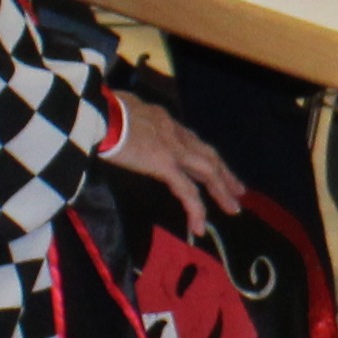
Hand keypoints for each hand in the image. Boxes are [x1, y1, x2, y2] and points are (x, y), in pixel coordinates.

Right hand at [108, 96, 249, 228]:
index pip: (189, 140)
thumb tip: (121, 124)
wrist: (99, 112)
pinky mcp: (165, 165)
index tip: (213, 165)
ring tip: (233, 208)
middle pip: (207, 154)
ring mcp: (173, 148)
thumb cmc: (100, 110)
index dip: (202, 154)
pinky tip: (199, 227)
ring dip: (222, 190)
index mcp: (163, 120)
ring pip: (208, 171)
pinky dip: (196, 210)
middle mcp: (174, 132)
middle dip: (224, 173)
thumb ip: (128, 120)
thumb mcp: (121, 110)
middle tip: (238, 189)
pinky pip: (187, 191)